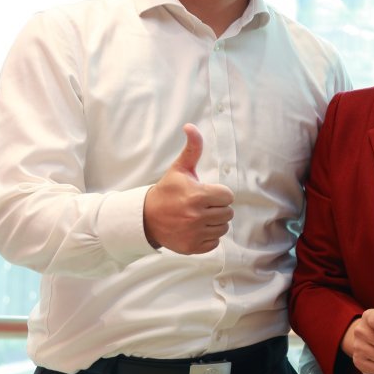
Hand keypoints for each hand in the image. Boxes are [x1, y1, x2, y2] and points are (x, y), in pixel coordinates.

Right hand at [143, 124, 234, 253]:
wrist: (145, 217)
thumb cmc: (167, 191)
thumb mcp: (179, 169)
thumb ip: (192, 148)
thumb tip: (191, 126)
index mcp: (197, 195)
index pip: (228, 196)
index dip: (219, 194)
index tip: (206, 193)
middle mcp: (197, 216)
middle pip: (228, 213)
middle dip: (218, 208)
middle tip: (202, 205)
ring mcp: (194, 233)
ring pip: (223, 228)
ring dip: (214, 222)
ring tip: (199, 216)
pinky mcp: (192, 247)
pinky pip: (215, 243)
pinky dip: (208, 237)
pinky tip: (196, 228)